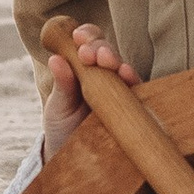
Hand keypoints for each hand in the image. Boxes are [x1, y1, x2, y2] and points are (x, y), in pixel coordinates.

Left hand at [40, 21, 140, 160]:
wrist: (73, 158)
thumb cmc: (63, 126)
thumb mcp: (57, 106)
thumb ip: (61, 85)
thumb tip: (55, 59)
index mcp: (85, 67)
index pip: (89, 43)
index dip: (86, 35)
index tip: (77, 37)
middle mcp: (106, 75)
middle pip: (108, 51)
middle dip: (100, 46)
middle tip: (88, 52)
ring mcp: (121, 91)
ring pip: (124, 67)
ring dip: (116, 60)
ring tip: (106, 60)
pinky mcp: (134, 109)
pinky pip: (138, 91)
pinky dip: (134, 80)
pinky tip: (127, 75)